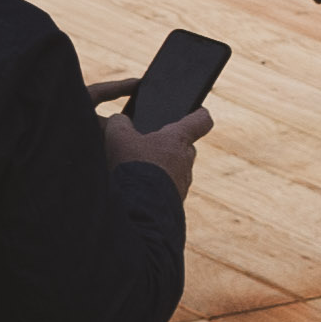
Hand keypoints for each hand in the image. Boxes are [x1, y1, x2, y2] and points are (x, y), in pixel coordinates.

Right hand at [99, 104, 214, 198]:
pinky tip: (136, 188)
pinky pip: (167, 188)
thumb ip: (119, 124)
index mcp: (179, 140)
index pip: (201, 120)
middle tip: (148, 143)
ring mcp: (182, 183)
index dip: (199, 114)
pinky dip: (154, 186)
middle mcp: (186, 161)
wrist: (141, 210)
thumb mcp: (119, 138)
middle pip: (184, 146)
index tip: (198, 110)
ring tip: (135, 169)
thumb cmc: (134, 168)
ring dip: (160, 167)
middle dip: (168, 144)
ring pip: (174, 169)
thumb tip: (119, 120)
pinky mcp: (174, 201)